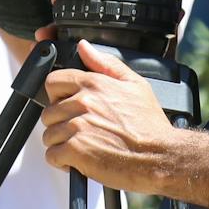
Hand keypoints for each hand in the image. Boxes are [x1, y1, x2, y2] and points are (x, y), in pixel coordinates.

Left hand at [41, 40, 177, 191]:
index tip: (69, 107)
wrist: (159, 156)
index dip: (59, 96)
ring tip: (83, 146)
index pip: (53, 82)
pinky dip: (62, 162)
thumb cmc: (150, 125)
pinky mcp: (75, 151)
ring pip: (49, 135)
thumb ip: (106, 63)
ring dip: (62, 144)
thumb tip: (84, 47)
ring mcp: (77, 127)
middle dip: (61, 123)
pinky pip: (52, 155)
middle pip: (49, 112)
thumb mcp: (135, 85)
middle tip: (81, 131)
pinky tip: (79, 160)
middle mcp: (83, 103)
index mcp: (94, 84)